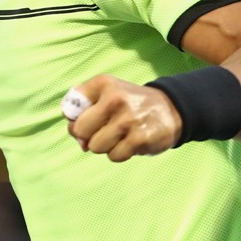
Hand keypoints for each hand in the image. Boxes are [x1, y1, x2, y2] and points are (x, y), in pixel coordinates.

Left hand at [65, 74, 182, 159]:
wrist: (170, 109)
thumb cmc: (130, 103)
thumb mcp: (106, 92)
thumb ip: (83, 107)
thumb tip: (77, 138)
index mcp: (103, 84)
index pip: (70, 108)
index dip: (75, 120)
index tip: (88, 120)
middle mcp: (115, 99)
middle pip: (80, 131)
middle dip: (88, 135)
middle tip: (104, 130)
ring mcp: (128, 120)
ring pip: (95, 146)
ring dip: (105, 146)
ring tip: (119, 135)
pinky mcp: (139, 139)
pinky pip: (114, 156)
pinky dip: (119, 153)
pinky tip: (130, 142)